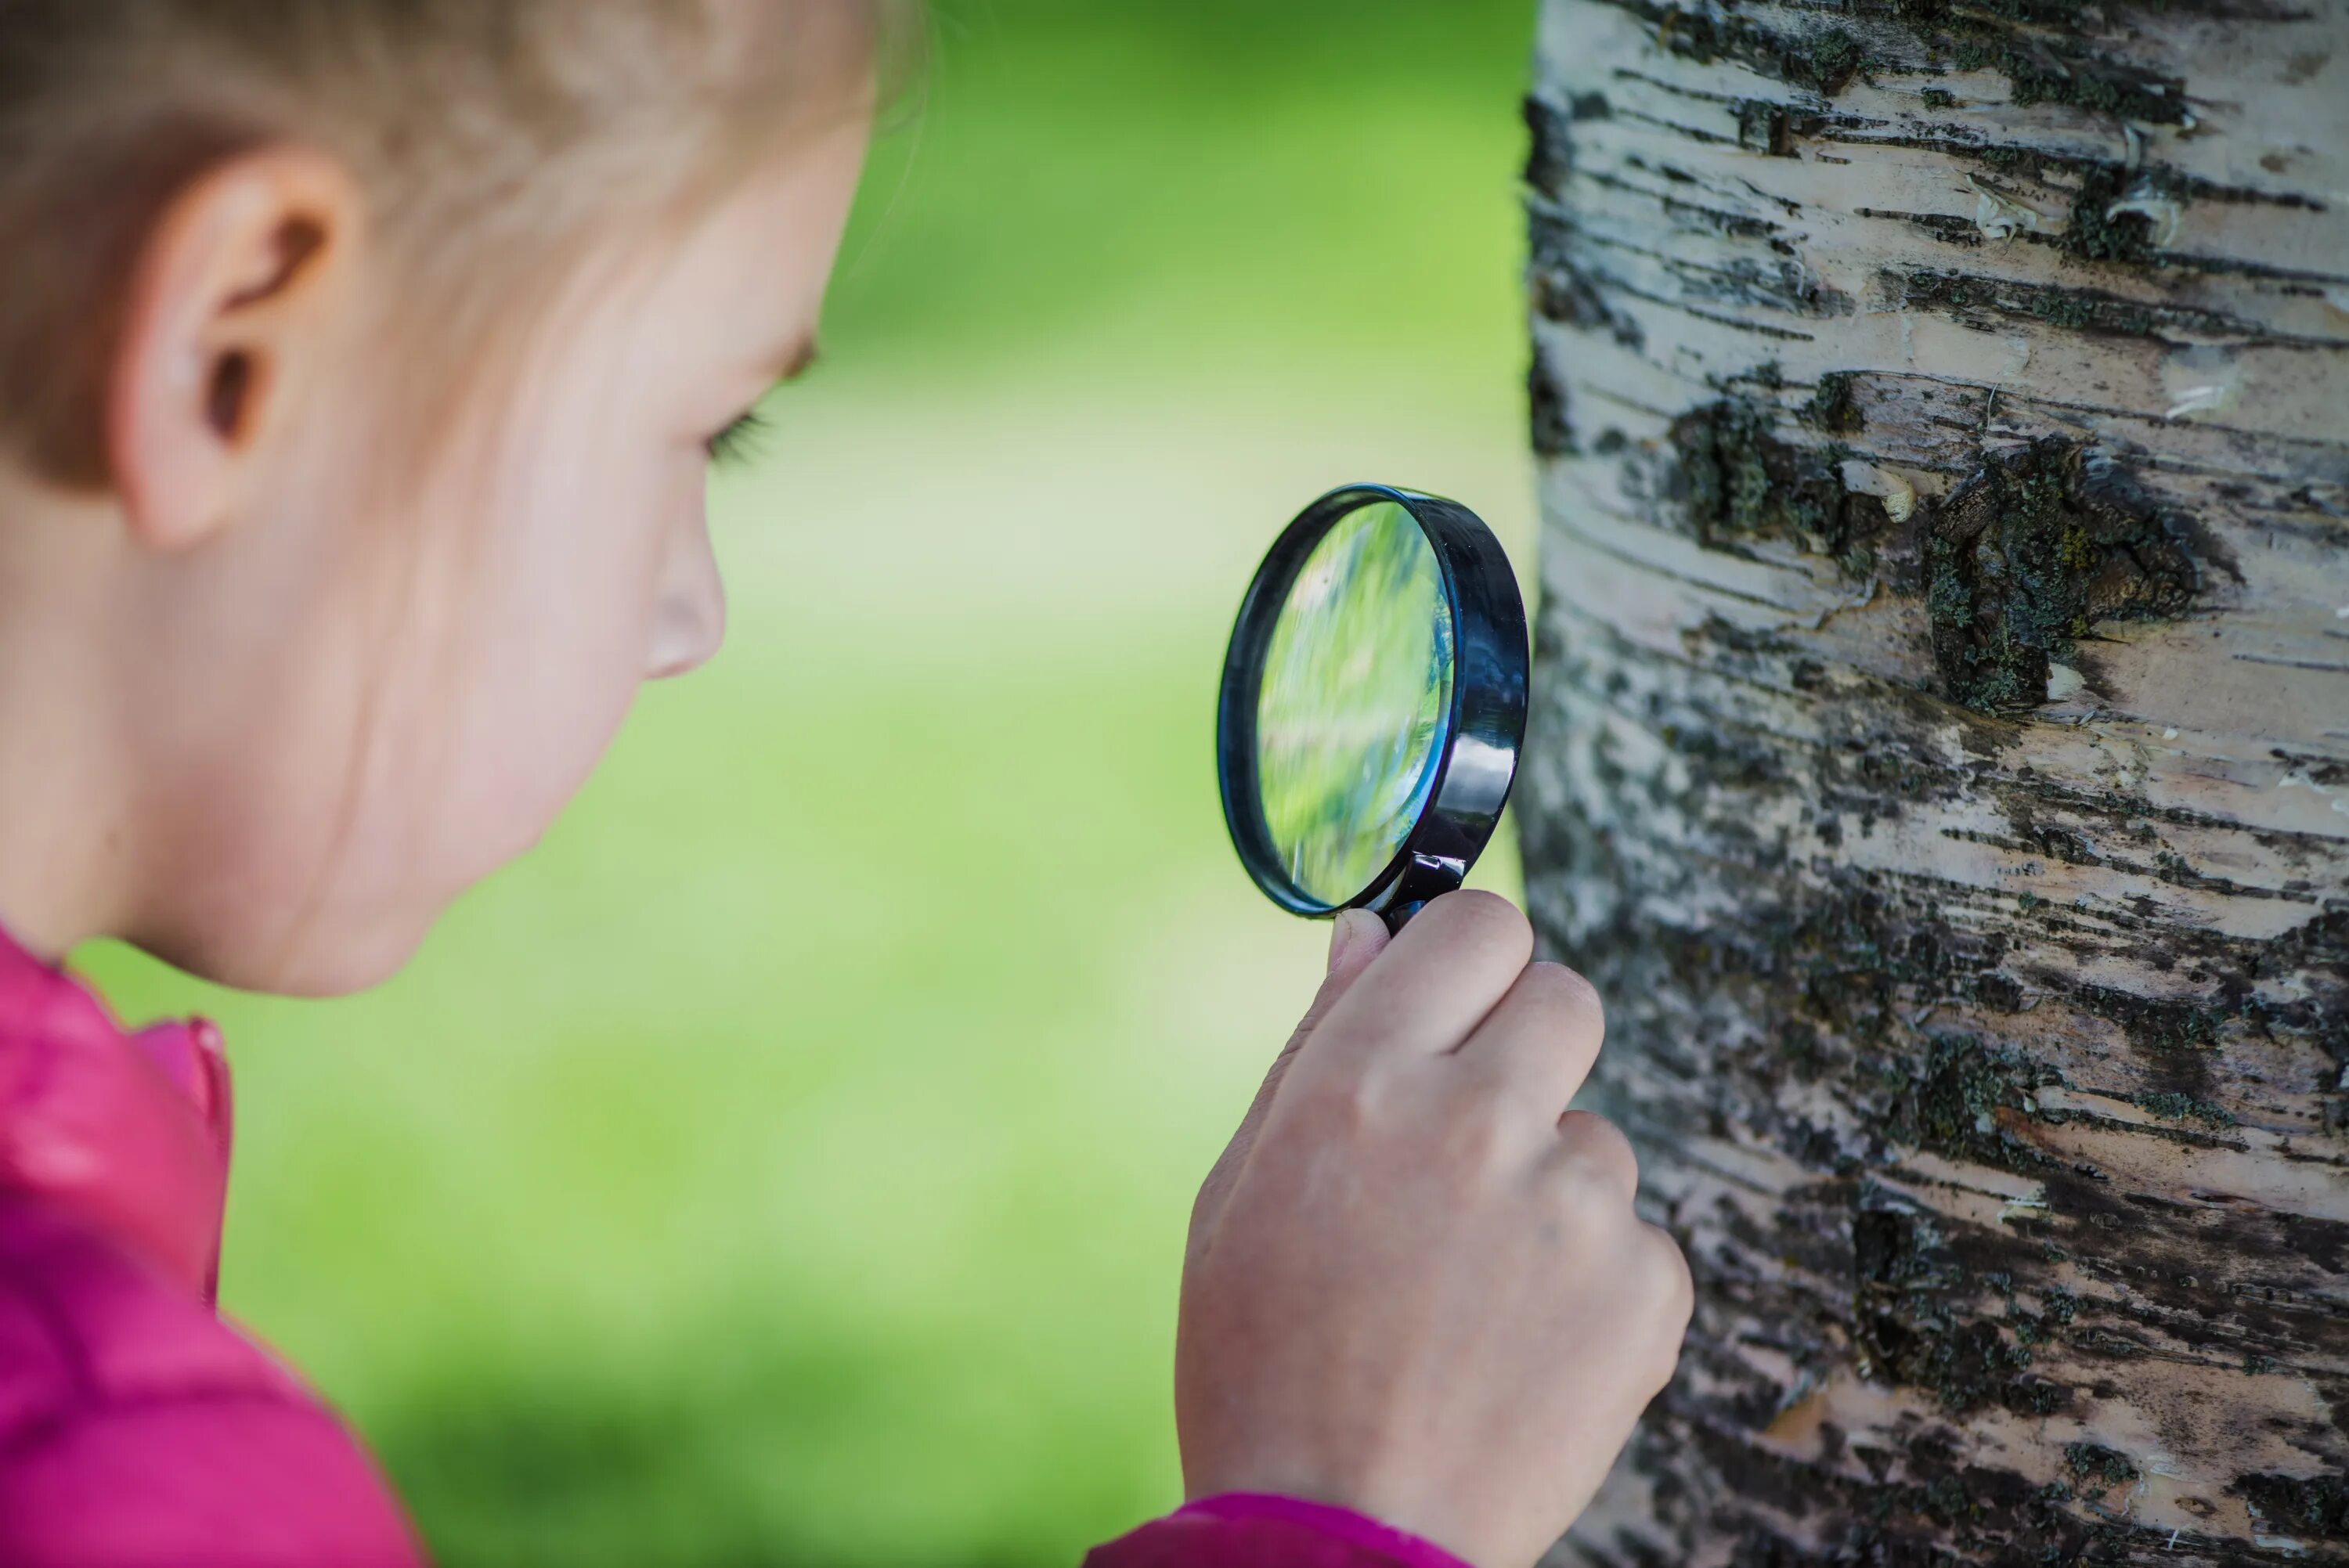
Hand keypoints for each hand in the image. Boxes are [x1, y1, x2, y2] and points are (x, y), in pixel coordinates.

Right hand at [1176, 891, 1691, 1567]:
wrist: (1337, 1539)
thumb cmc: (1264, 1363)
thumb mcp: (1243, 1190)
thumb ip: (1318, 1047)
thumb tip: (1368, 936)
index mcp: (1365, 1081)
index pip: (1479, 926)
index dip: (1470, 960)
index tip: (1459, 1000)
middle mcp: (1479, 1121)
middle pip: (1566, 998)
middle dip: (1524, 1049)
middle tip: (1471, 1139)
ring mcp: (1575, 1208)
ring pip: (1595, 1136)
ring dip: (1547, 1186)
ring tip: (1470, 1292)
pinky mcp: (1646, 1290)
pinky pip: (1632, 1237)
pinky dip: (1588, 1281)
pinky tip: (1516, 1344)